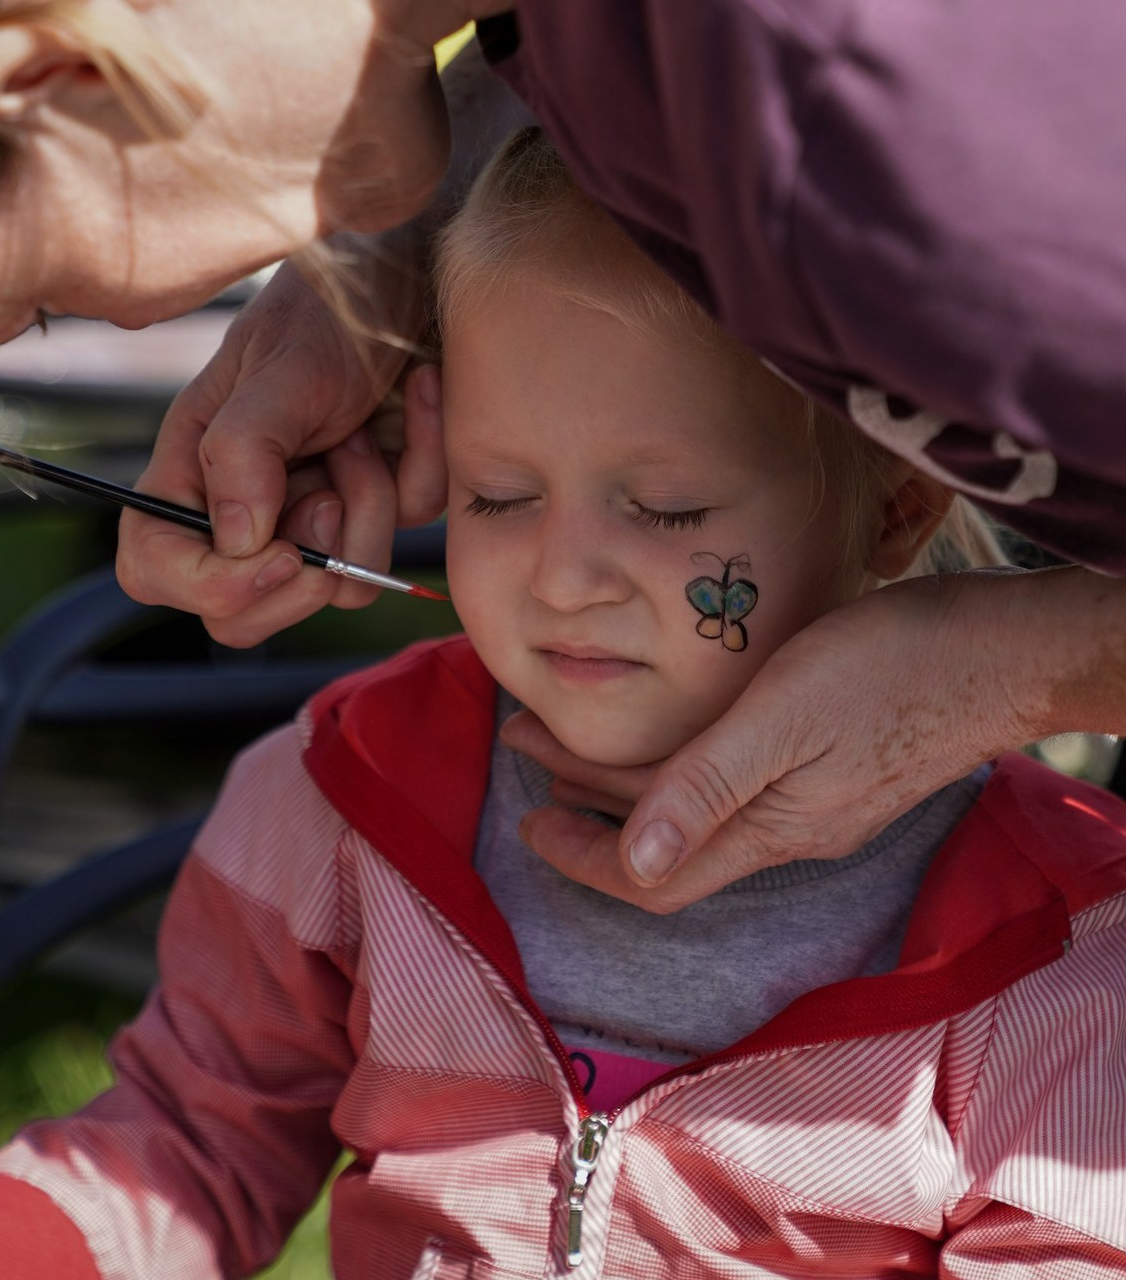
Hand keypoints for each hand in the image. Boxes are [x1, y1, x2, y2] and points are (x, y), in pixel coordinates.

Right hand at [116, 251, 446, 648]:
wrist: (417, 274)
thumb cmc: (331, 308)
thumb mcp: (280, 370)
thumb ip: (243, 452)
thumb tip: (236, 541)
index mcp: (194, 472)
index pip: (156, 568)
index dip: (208, 586)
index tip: (276, 559)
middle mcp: (248, 505)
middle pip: (244, 614)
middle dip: (301, 574)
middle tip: (329, 505)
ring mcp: (316, 513)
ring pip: (339, 586)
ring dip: (368, 504)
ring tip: (363, 430)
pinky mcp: (378, 507)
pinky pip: (402, 533)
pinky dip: (419, 470)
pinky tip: (415, 400)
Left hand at [513, 573, 1034, 912]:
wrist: (1003, 650)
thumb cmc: (894, 668)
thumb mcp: (784, 720)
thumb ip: (706, 790)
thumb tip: (633, 861)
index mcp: (770, 828)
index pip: (653, 877)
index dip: (582, 858)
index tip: (525, 821)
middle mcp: (786, 828)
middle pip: (664, 838)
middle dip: (585, 803)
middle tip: (524, 749)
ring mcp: (812, 801)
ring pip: (694, 809)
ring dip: (626, 781)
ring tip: (566, 740)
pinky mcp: (829, 765)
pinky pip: (726, 784)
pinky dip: (674, 765)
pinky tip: (660, 731)